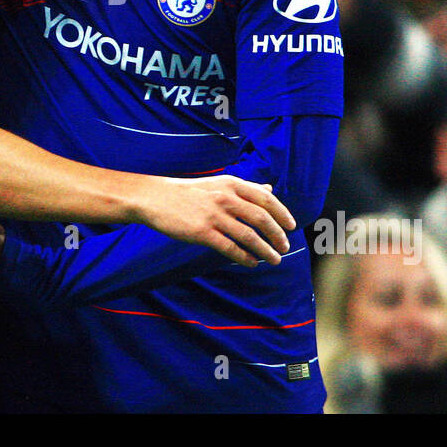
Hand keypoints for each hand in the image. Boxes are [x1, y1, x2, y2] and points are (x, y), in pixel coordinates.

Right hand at [137, 175, 293, 267]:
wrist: (155, 198)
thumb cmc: (188, 192)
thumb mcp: (218, 183)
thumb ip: (245, 188)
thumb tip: (269, 190)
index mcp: (231, 184)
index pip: (265, 199)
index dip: (281, 213)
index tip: (291, 226)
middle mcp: (225, 198)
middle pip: (261, 218)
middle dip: (277, 235)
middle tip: (284, 246)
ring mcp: (213, 215)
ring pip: (248, 235)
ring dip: (265, 250)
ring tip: (274, 259)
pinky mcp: (202, 232)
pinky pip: (230, 248)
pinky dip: (244, 257)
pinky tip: (252, 263)